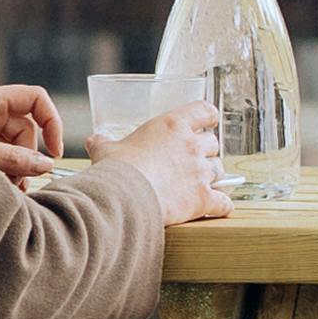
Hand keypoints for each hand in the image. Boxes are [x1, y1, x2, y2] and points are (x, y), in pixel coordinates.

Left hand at [0, 82, 61, 188]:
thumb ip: (12, 158)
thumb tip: (45, 165)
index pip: (35, 99)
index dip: (51, 122)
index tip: (54, 152)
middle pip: (25, 130)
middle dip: (26, 159)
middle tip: (17, 183)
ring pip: (14, 146)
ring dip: (16, 170)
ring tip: (7, 189)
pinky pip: (0, 156)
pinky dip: (4, 172)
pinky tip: (1, 188)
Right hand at [109, 104, 229, 227]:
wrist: (123, 197)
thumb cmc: (115, 169)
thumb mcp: (104, 150)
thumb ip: (102, 142)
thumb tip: (94, 140)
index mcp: (172, 126)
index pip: (203, 111)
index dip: (208, 116)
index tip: (208, 121)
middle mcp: (191, 146)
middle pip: (213, 144)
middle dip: (206, 151)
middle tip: (194, 159)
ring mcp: (200, 172)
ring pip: (219, 170)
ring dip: (212, 176)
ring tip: (201, 182)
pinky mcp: (203, 199)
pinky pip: (223, 201)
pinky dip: (221, 205)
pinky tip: (217, 207)